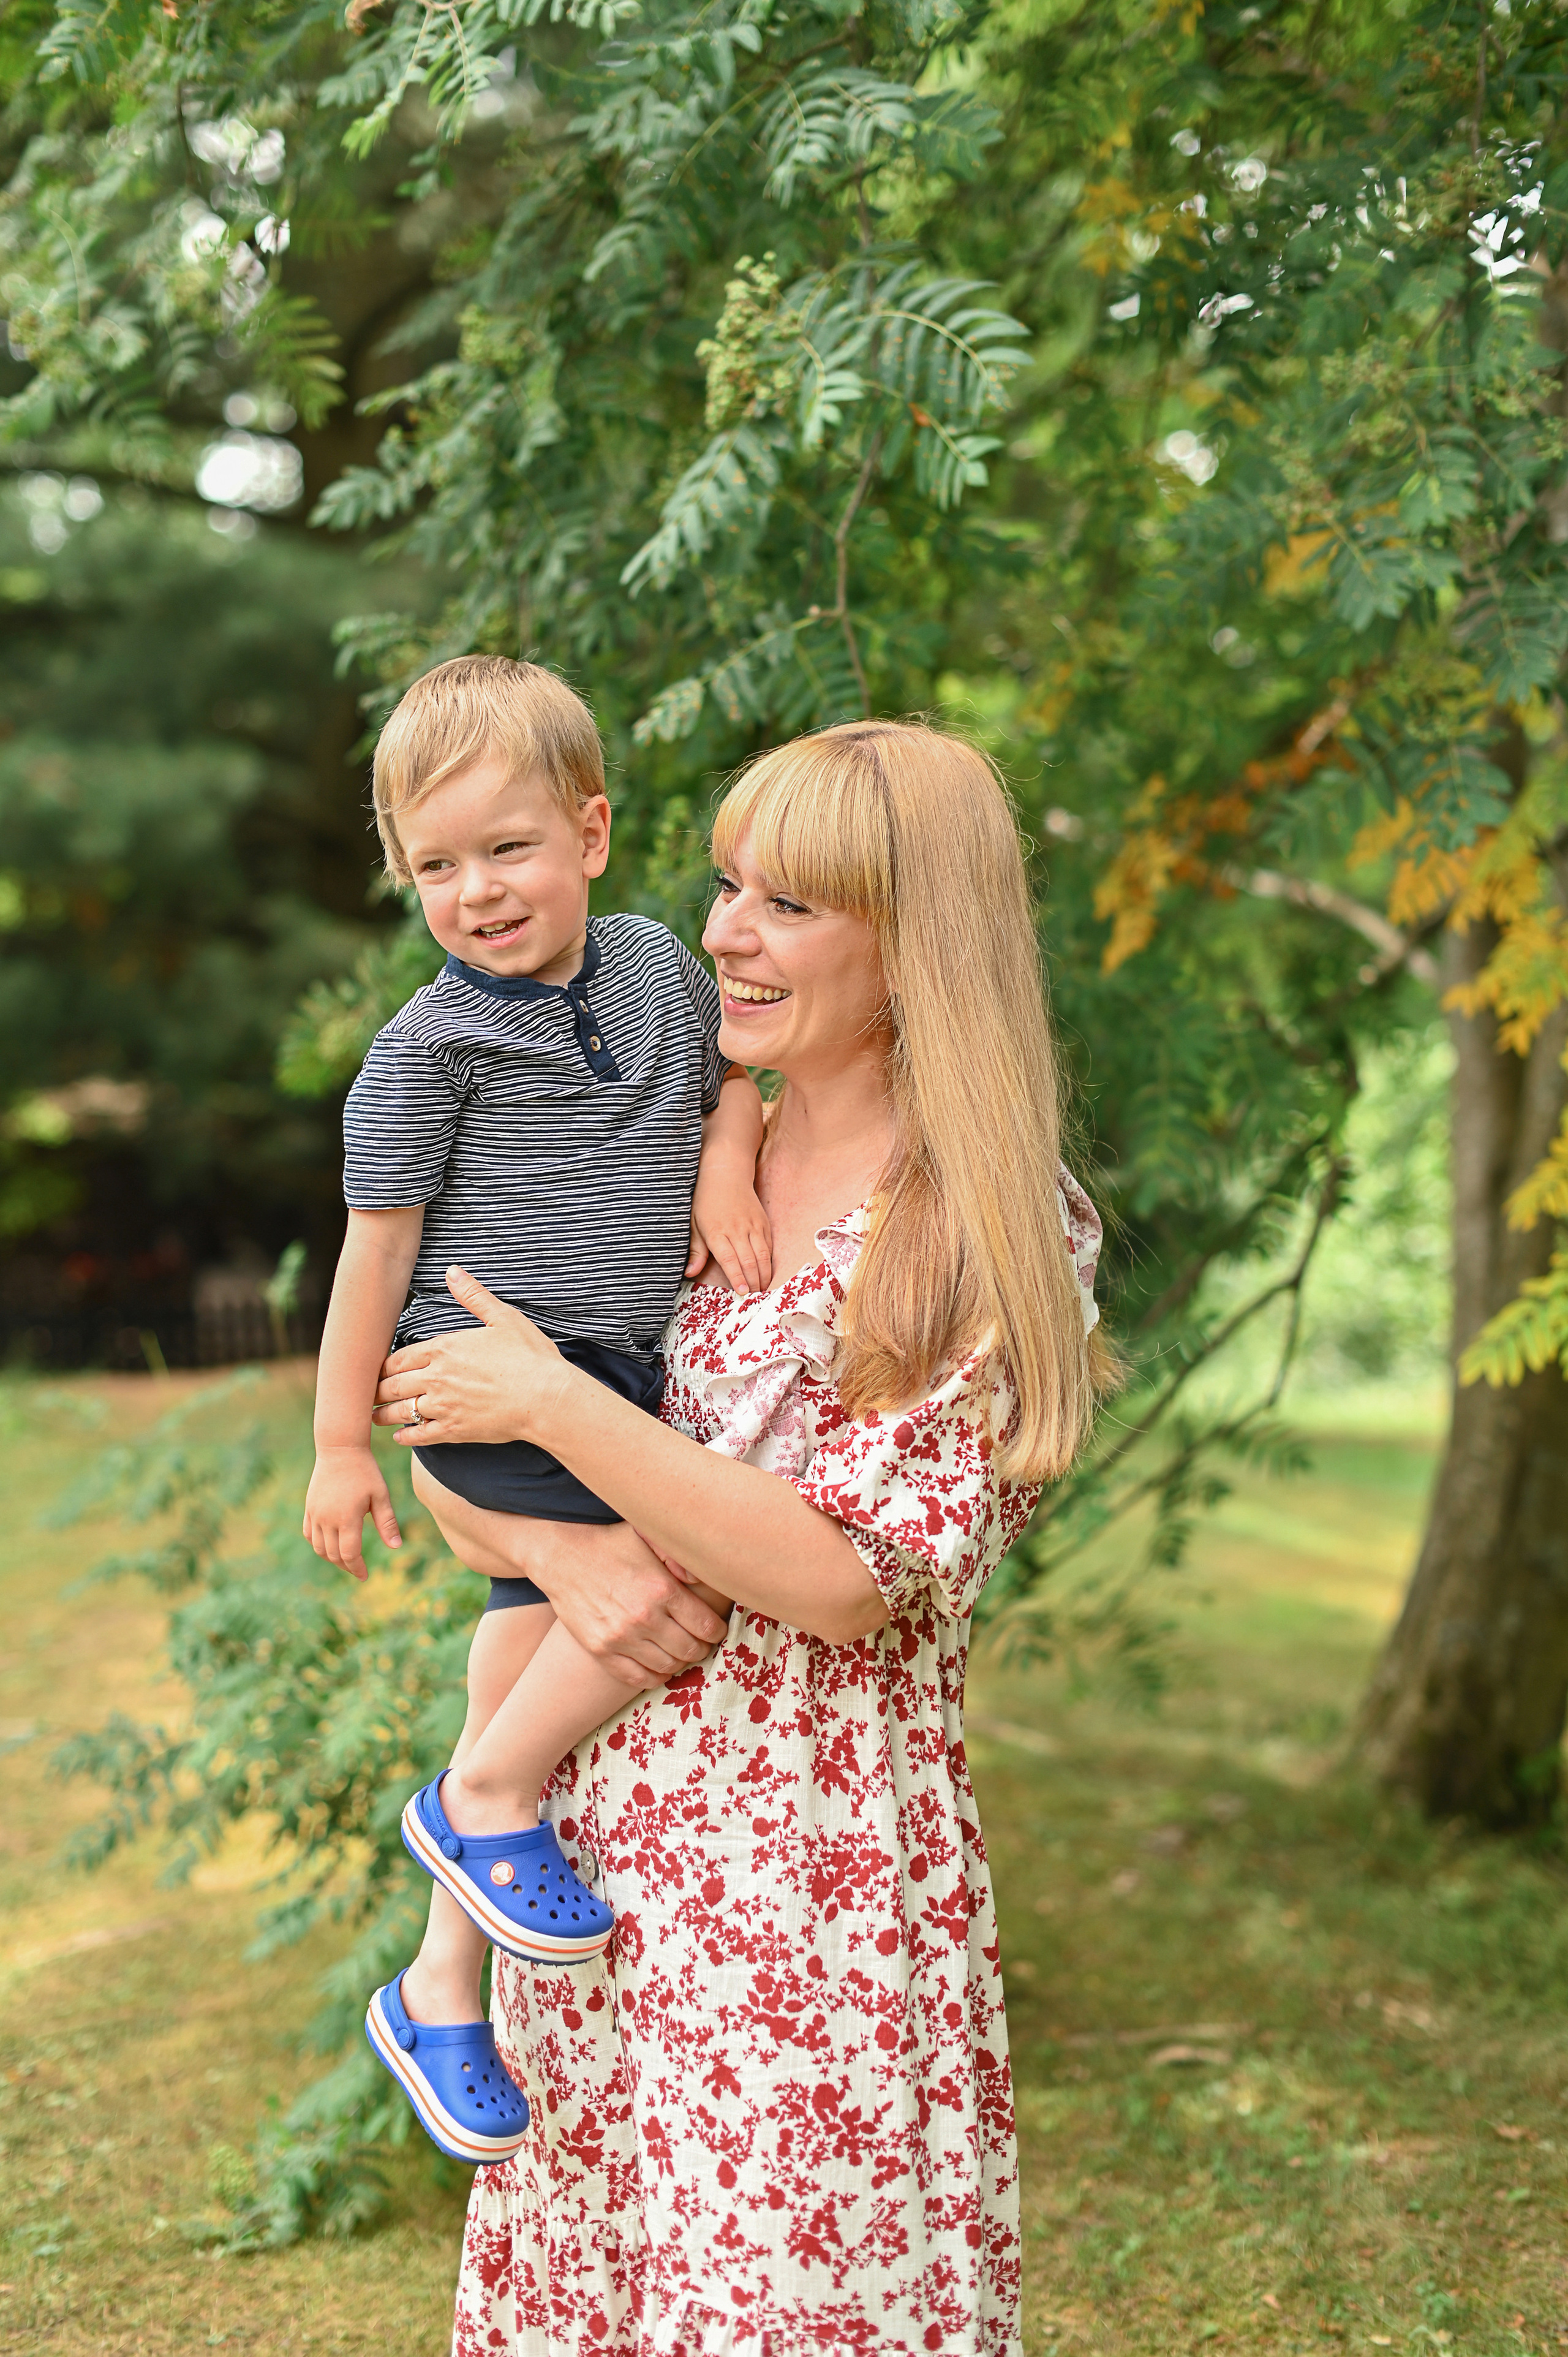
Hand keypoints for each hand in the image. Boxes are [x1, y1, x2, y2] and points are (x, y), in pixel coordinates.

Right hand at [304, 1445, 401, 1581]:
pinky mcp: (309, 1508)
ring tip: (346, 1560)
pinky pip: (309, 1534)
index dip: (357, 1568)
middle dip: (347, 1565)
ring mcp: (315, 1514)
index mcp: (347, 1518)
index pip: (349, 1554)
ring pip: (319, 1547)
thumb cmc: (365, 1471)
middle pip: (333, 1554)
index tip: (365, 1575)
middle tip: (358, 1569)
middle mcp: (327, 1519)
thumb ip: (387, 1523)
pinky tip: (329, 1545)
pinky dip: (318, 1545)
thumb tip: (396, 1547)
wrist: (340, 1449)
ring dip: (332, 1558)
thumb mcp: (381, 1495)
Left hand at [371, 1265, 572, 1446]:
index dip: (383, 1365)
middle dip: (376, 1389)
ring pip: (399, 1411)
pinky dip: (404, 1436)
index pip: (399, 1357)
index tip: (376, 1369)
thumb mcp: (503, 1318)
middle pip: (392, 1385)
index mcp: (444, 1349)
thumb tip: (452, 1271)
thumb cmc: (530, 1356)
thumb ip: (473, 1296)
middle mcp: (436, 1378)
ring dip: (382, 1414)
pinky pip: (419, 1436)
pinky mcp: (454, 1431)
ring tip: (374, 1416)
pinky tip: (399, 1436)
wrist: (546, 1398)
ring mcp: (443, 1407)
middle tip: (367, 1393)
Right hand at [530, 1520, 731, 1685]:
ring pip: (667, 1666)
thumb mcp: (647, 1535)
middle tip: (701, 1642)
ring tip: (680, 1651)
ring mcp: (620, 1637)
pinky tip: (659, 1665)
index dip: (717, 1631)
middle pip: (690, 1650)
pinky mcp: (601, 1651)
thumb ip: (679, 1553)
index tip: (715, 1629)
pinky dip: (655, 1677)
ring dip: (680, 1662)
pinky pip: (637, 1678)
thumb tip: (703, 1577)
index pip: (706, 1625)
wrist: (560, 1558)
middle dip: (702, 1648)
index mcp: (661, 1589)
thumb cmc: (611, 1545)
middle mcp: (643, 1616)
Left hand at [686, 1166, 772, 1293]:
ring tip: (762, 1289)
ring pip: (763, 1255)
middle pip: (748, 1261)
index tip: (742, 1292)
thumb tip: (689, 1273)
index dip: (737, 1278)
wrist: (726, 1173)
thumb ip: (696, 1251)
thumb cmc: (706, 1200)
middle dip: (753, 1282)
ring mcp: (753, 1225)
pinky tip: (767, 1273)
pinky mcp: (763, 1222)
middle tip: (754, 1298)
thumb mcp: (694, 1224)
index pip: (729, 1260)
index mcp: (717, 1232)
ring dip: (764, 1274)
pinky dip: (769, 1261)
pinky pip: (769, 1246)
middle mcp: (737, 1229)